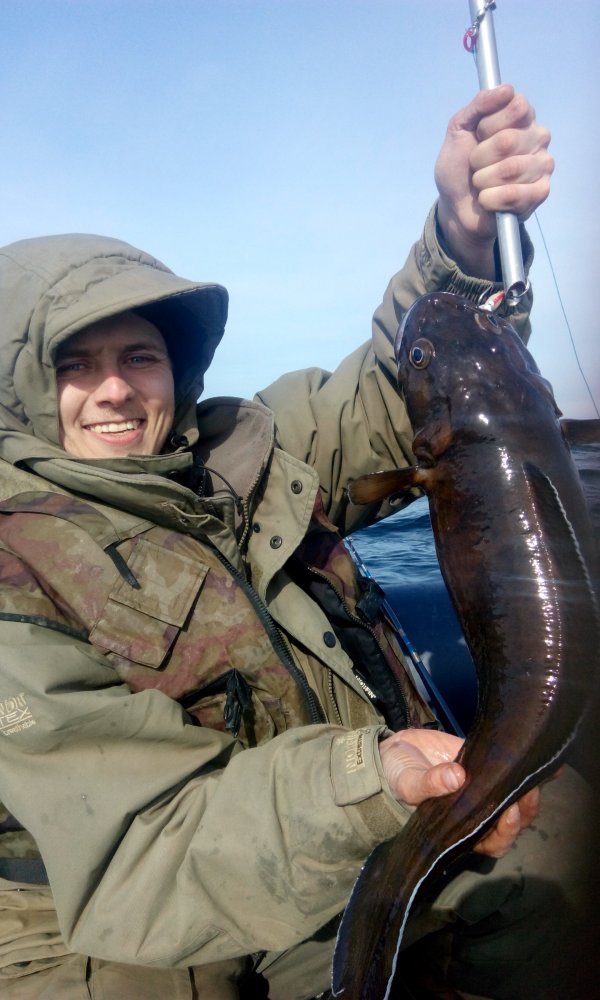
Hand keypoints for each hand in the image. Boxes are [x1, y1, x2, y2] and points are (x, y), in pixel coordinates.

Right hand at [379, 728, 540, 858]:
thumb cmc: (396, 780)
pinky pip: (509, 771)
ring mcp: (483, 789)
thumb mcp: (407, 785)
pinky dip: (527, 769)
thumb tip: (457, 777)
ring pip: (516, 800)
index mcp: (460, 830)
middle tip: (526, 790)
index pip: (492, 841)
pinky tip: (540, 761)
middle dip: (524, 810)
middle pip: (511, 824)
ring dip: (528, 791)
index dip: (505, 831)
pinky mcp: (484, 765)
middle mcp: (477, 814)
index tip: (509, 811)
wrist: (393, 754)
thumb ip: (428, 785)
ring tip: (532, 773)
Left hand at [434, 84, 552, 278]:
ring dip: (483, 180)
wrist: (456, 206)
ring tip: (481, 183)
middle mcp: (537, 137)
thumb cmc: (459, 167)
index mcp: (521, 117)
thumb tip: (505, 89)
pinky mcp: (541, 192)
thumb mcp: (458, 129)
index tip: (478, 135)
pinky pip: (517, 194)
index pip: (517, 106)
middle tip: (475, 165)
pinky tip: (488, 200)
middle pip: (509, 140)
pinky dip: (492, 199)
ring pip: (511, 168)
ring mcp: (542, 165)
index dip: (489, 124)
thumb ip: (478, 105)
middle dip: (480, 157)